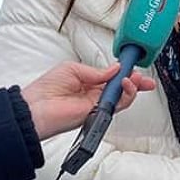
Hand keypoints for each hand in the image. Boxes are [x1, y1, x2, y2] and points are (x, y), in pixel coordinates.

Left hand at [21, 61, 155, 139]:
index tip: (133, 66)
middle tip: (144, 78)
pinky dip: (126, 96)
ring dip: (132, 87)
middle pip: (121, 88)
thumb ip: (97, 71)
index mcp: (88, 81)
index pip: (112, 77)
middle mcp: (94, 94)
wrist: (35, 109)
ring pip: (123, 98)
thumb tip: (115, 69)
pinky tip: (126, 86)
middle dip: (136, 82)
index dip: (125, 72)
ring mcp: (97, 104)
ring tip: (135, 79)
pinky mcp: (98, 113)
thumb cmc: (46, 88)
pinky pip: (117, 106)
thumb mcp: (73, 69)